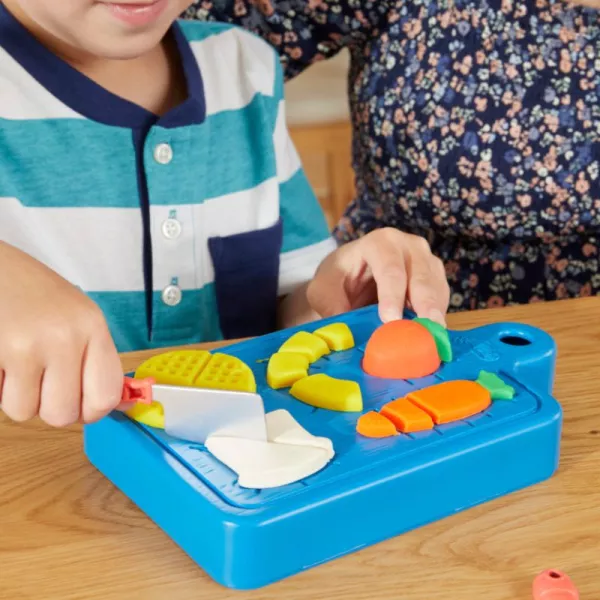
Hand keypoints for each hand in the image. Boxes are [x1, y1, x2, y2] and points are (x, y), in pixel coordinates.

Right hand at [0, 242, 123, 426]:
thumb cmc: (36, 294)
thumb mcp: (79, 317)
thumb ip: (94, 358)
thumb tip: (112, 405)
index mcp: (93, 328)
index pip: (106, 396)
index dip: (91, 411)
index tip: (80, 404)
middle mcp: (65, 337)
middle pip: (63, 415)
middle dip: (49, 406)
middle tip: (42, 381)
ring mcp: (27, 346)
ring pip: (25, 412)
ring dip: (18, 396)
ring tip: (18, 364)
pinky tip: (3, 359)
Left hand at [306, 228, 449, 324]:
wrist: (351, 278)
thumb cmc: (337, 280)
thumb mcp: (323, 290)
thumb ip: (331, 307)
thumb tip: (345, 333)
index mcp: (379, 242)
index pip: (389, 268)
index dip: (392, 295)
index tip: (391, 319)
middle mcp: (408, 246)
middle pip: (420, 276)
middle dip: (424, 304)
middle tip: (427, 328)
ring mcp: (426, 260)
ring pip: (436, 287)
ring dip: (434, 313)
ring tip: (432, 338)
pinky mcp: (436, 279)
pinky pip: (442, 298)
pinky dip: (437, 317)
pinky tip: (430, 335)